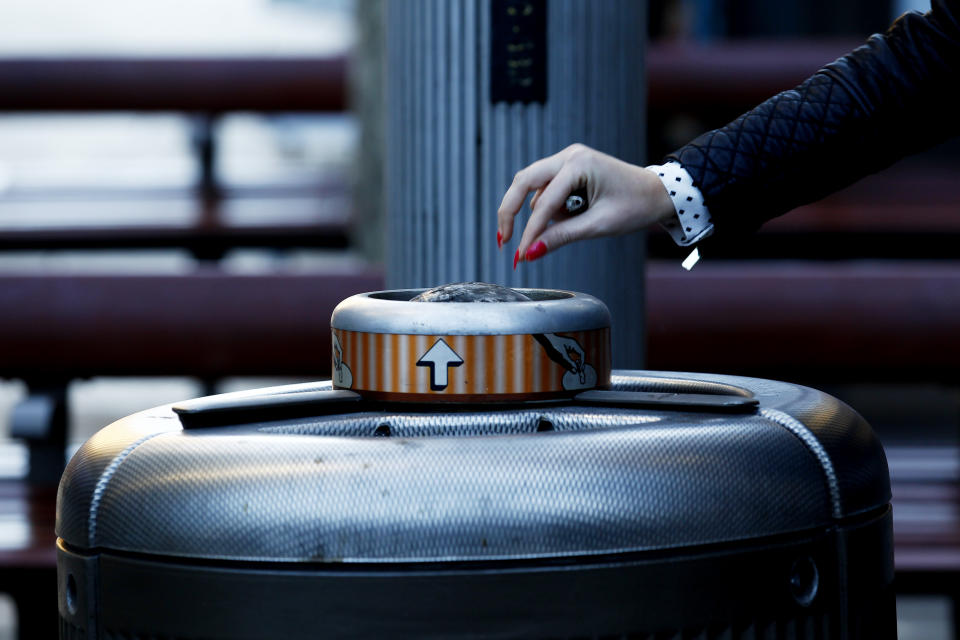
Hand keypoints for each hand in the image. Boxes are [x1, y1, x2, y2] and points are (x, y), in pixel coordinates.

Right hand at [497, 144, 675, 264]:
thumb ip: (562, 237)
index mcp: (579, 164)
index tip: (520, 256)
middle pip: (523, 182)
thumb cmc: (635, 206)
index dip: (530, 232)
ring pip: (533, 188)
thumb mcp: (598, 225)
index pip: (543, 203)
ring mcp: (567, 159)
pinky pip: (546, 190)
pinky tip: (574, 215)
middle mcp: (569, 155)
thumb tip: (530, 253)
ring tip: (575, 224)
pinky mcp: (568, 168)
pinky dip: (550, 208)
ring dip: (540, 213)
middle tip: (503, 241)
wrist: (657, 193)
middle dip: (509, 212)